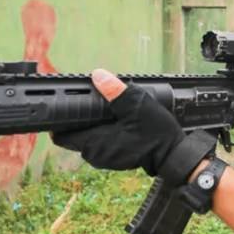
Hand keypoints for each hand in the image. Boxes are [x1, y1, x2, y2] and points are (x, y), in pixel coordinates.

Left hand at [51, 70, 212, 180]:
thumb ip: (116, 92)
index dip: (58, 119)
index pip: (61, 135)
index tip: (61, 104)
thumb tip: (98, 76)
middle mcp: (96, 154)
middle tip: (81, 99)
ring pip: (86, 137)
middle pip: (72, 134)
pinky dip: (99, 129)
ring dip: (88, 123)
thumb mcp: (137, 107)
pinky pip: (98, 141)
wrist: (174, 155)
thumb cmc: (156, 134)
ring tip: (96, 105)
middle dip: (74, 118)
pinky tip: (110, 117)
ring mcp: (105, 157)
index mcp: (95, 143)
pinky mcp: (114, 156)